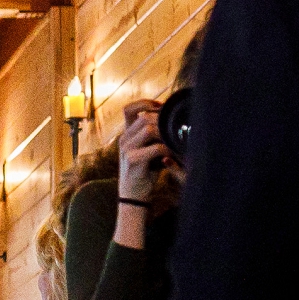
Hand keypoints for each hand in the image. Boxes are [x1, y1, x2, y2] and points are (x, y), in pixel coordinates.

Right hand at [116, 100, 178, 215]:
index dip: (145, 103)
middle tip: (175, 128)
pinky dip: (168, 149)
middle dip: (162, 120)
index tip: (161, 106)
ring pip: (148, 129)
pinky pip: (156, 148)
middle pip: (144, 117)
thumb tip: (171, 121)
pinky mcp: (133, 161)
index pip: (128, 109)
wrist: (133, 196)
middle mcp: (124, 139)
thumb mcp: (146, 150)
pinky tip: (173, 155)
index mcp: (126, 135)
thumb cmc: (144, 172)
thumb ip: (153, 136)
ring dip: (166, 134)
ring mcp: (126, 149)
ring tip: (175, 141)